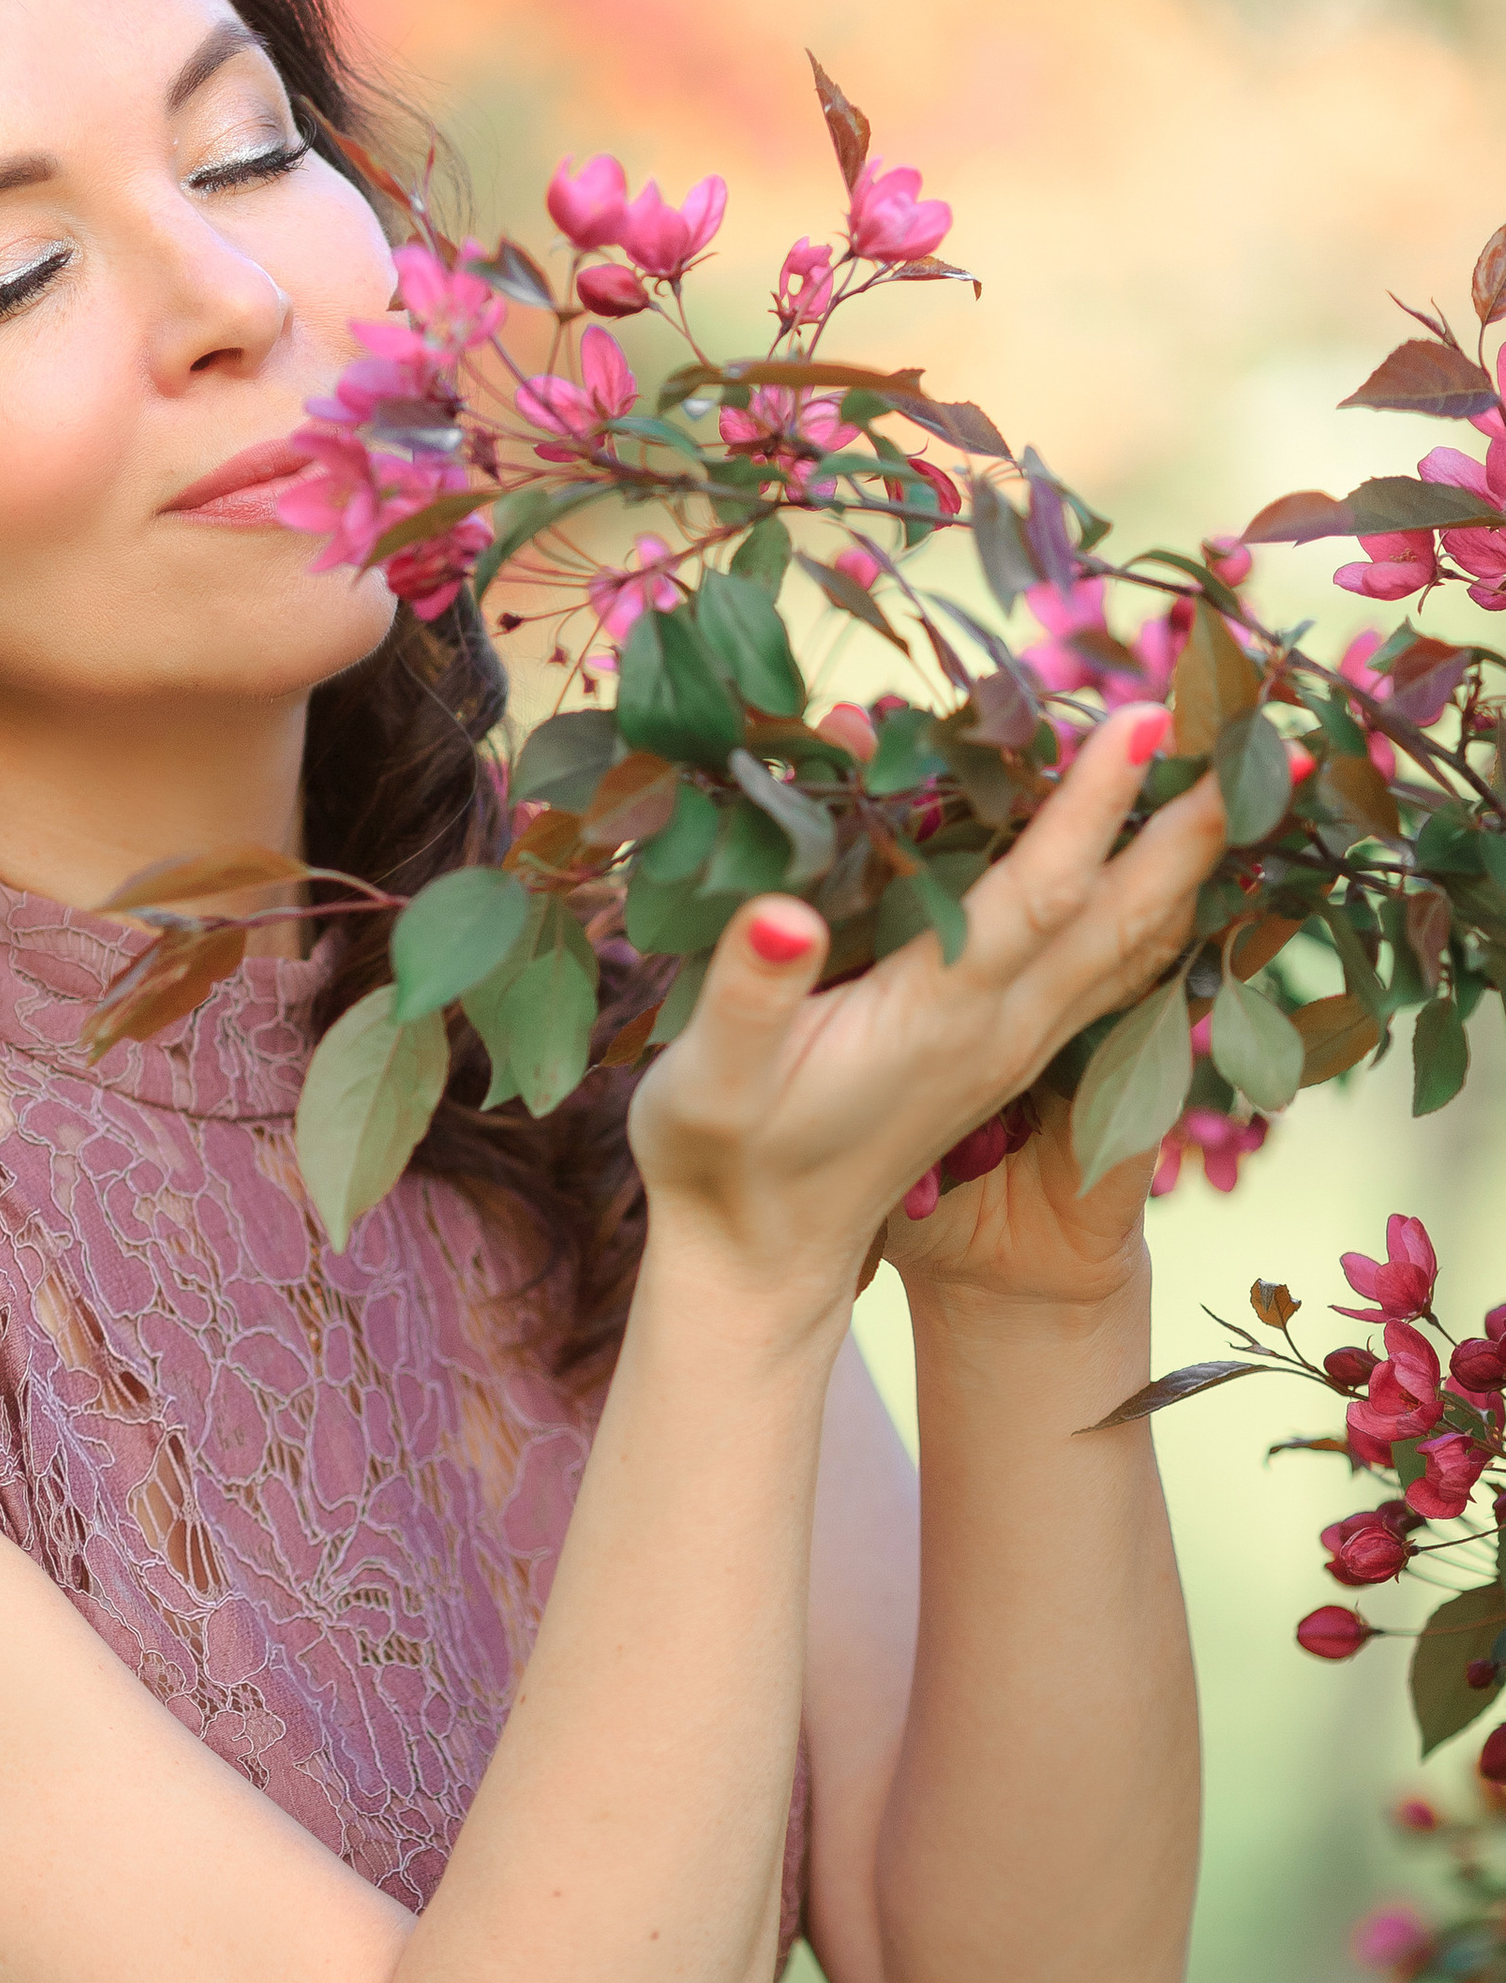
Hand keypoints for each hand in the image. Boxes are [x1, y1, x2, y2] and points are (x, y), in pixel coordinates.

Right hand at [624, 706, 1224, 1326]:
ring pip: (1133, 947)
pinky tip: (1176, 876)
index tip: (1142, 720)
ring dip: (1193, 862)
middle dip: (1196, 825)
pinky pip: (1112, 974)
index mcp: (937, 1018)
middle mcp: (1001, 1029)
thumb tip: (782, 915)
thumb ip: (749, 997)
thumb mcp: (711, 1085)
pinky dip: (1157, 909)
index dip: (1088, 806)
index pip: (1038, 894)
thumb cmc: (722, 1164)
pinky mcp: (1007, 1056)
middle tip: (1271, 744)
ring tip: (1248, 787)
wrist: (760, 1262)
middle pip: (1125, 918)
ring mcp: (1014, 1045)